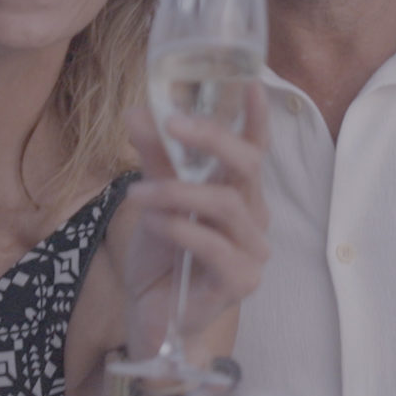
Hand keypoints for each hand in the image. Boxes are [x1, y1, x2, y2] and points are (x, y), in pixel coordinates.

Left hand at [112, 86, 273, 352]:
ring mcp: (252, 252)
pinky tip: (155, 223)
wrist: (151, 316)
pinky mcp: (241, 282)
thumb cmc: (162, 259)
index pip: (255, 150)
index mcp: (239, 194)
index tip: (251, 79)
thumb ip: (154, 160)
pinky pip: (213, 245)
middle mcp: (254, 219)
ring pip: (226, 205)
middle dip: (212, 138)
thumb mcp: (153, 199)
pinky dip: (179, 228)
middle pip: (248, 167)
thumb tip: (139, 111)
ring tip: (139, 193)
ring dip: (177, 192)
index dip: (256, 117)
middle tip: (172, 122)